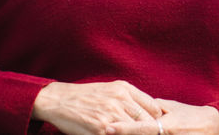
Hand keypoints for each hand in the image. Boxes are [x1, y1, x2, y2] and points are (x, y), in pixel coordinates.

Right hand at [33, 81, 159, 134]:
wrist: (60, 100)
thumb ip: (130, 99)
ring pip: (136, 131)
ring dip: (137, 134)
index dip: (157, 122)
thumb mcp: (111, 90)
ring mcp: (111, 115)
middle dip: (150, 132)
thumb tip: (151, 112)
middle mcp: (120, 100)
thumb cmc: (87, 97)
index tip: (157, 129)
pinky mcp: (100, 129)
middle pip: (148, 123)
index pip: (154, 108)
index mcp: (125, 89)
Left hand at [107, 100, 218, 134]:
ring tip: (113, 134)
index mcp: (166, 126)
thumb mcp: (170, 108)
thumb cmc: (189, 116)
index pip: (140, 129)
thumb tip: (130, 107)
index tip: (108, 127)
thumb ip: (150, 108)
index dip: (123, 129)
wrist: (212, 128)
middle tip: (105, 132)